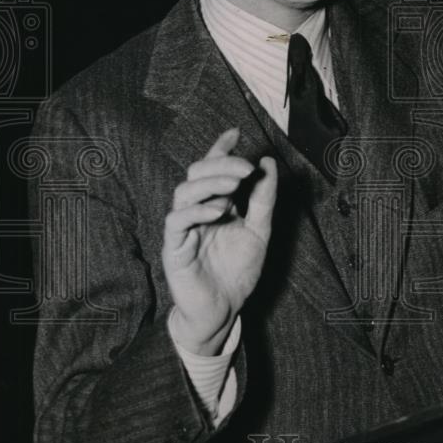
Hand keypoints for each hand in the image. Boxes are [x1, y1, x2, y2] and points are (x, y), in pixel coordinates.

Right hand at [162, 128, 277, 355]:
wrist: (224, 310)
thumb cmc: (237, 271)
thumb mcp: (259, 231)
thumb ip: (263, 200)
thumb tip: (268, 164)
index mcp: (216, 204)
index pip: (213, 169)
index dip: (220, 148)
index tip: (235, 132)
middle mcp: (197, 211)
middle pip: (197, 174)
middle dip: (221, 164)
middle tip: (246, 167)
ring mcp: (183, 228)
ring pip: (184, 192)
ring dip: (210, 183)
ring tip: (235, 184)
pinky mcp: (174, 247)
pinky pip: (177, 221)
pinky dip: (197, 211)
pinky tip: (219, 211)